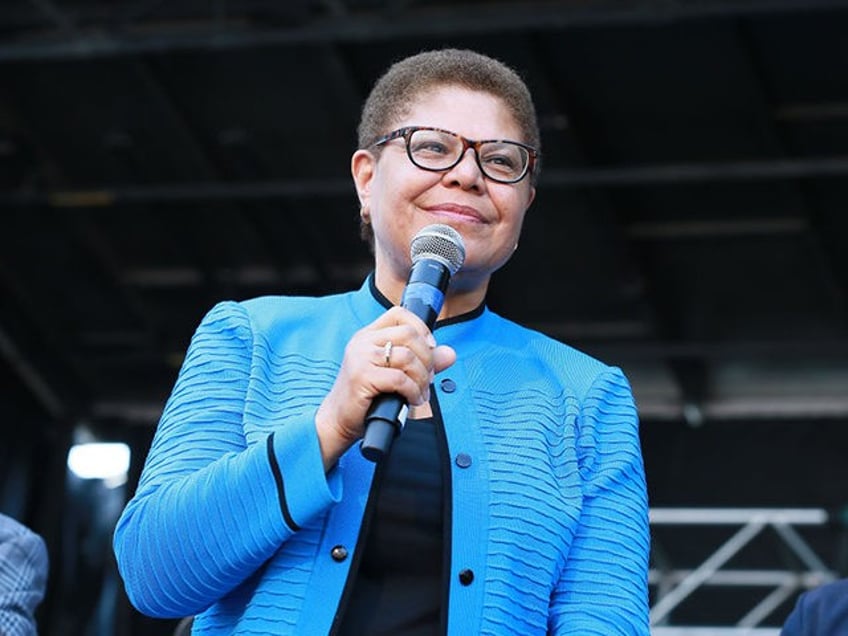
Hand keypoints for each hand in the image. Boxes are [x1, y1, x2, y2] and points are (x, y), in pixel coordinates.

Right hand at [314, 306, 455, 469]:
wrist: (338, 420)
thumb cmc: (366, 398)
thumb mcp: (395, 374)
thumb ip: (422, 362)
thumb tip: (450, 354)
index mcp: (369, 335)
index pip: (400, 314)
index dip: (421, 329)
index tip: (429, 349)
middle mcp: (363, 342)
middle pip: (409, 334)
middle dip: (427, 357)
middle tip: (427, 378)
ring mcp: (360, 358)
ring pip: (407, 356)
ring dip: (422, 378)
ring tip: (420, 392)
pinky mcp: (362, 377)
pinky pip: (400, 379)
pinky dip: (413, 391)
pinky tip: (412, 399)